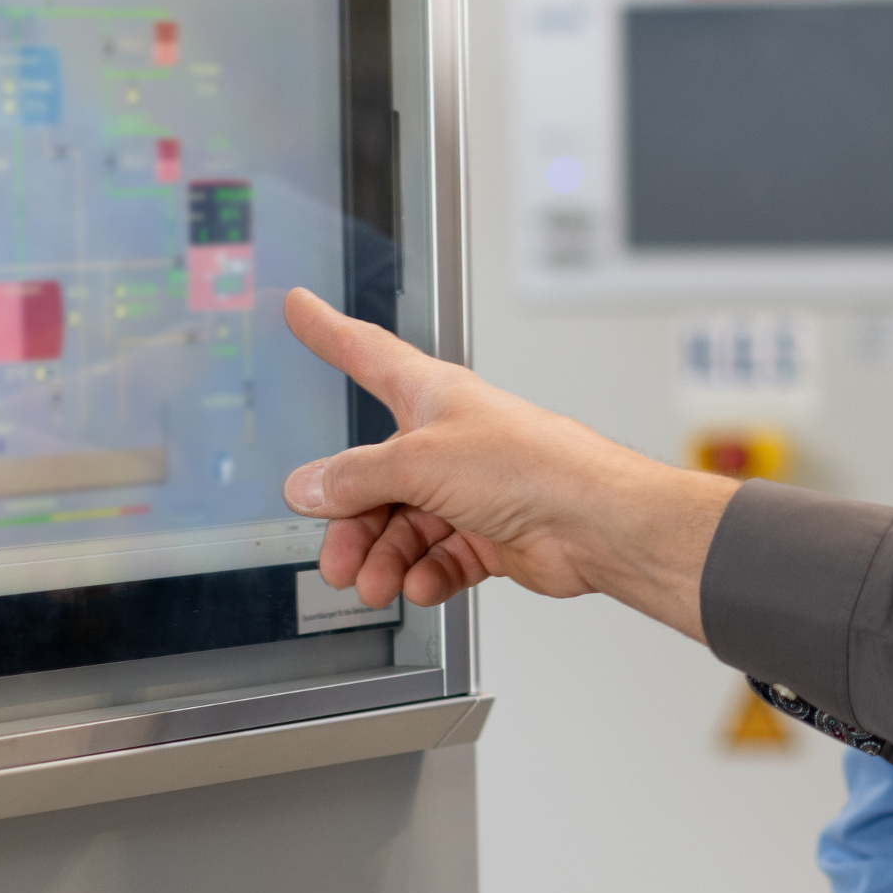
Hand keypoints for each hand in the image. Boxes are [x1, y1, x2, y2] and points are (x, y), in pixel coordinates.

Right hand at [279, 288, 734, 634]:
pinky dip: (425, 574)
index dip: (328, 331)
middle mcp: (447, 439)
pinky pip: (438, 557)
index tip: (300, 307)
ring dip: (385, 558)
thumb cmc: (532, 465)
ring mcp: (469, 488)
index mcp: (432, 396)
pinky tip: (421, 585)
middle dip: (352, 523)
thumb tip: (311, 485)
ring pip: (403, 525)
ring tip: (379, 583)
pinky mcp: (488, 533)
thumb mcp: (421, 463)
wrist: (592, 522)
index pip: (366, 353)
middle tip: (339, 561)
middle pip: (373, 476)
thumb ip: (358, 477)